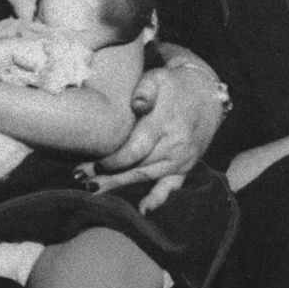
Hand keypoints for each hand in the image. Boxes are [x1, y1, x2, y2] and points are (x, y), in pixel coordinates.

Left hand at [87, 65, 221, 209]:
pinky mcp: (186, 166)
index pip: (135, 150)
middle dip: (108, 176)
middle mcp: (175, 146)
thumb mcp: (158, 78)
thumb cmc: (174, 85)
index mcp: (164, 125)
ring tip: (95, 190)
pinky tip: (142, 209)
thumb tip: (137, 105)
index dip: (113, 161)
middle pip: (137, 167)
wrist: (205, 92)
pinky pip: (172, 186)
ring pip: (147, 177)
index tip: (92, 164)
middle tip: (82, 180)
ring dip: (121, 185)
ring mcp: (181, 159)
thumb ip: (145, 90)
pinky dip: (157, 199)